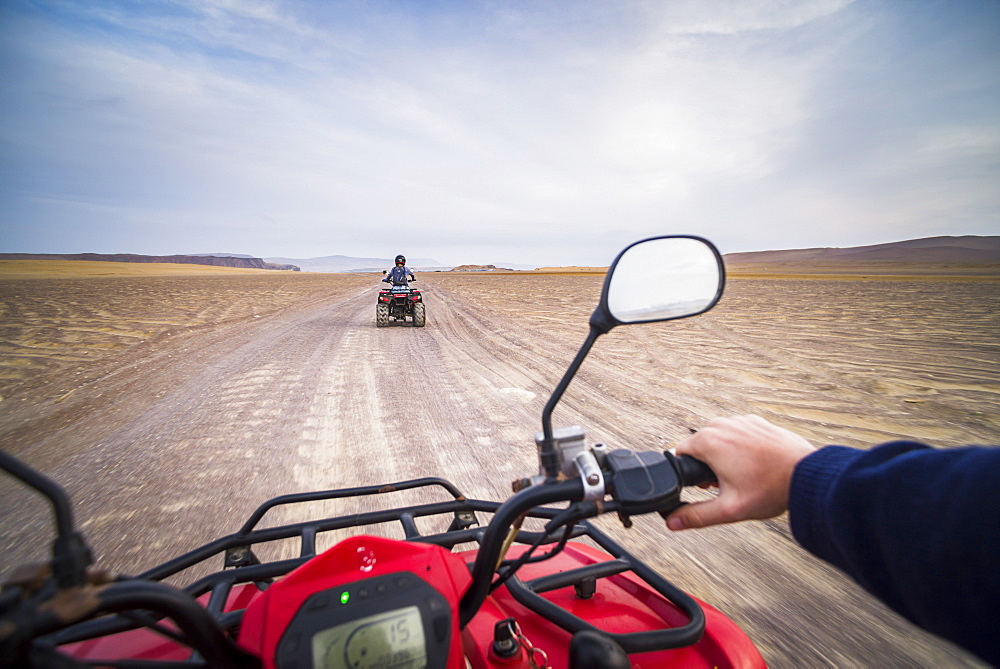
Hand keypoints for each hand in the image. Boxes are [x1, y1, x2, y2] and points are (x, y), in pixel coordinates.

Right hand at [665, 415, 814, 530]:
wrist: (806, 474)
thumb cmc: (772, 488)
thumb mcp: (729, 509)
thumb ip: (697, 516)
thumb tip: (672, 521)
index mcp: (709, 441)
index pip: (679, 453)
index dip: (689, 473)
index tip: (707, 484)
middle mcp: (722, 425)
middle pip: (700, 446)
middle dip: (708, 465)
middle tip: (728, 483)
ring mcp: (740, 421)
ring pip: (720, 438)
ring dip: (724, 455)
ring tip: (744, 475)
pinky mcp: (757, 422)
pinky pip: (738, 433)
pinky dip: (742, 447)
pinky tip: (756, 464)